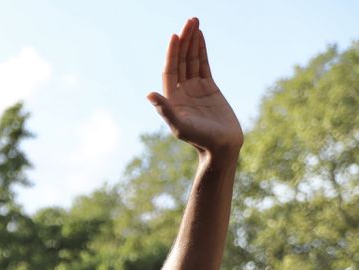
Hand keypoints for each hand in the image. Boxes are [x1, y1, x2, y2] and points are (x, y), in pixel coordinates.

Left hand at [146, 18, 241, 155]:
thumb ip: (165, 110)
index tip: (175, 35)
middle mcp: (181, 91)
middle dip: (184, 40)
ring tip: (194, 22)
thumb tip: (149, 94)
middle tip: (189, 20)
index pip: (170, 70)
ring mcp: (195, 88)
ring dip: (192, 41)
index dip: (172, 53)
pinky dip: (201, 51)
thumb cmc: (200, 140)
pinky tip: (200, 37)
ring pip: (192, 60)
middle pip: (180, 61)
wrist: (222, 147)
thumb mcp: (180, 127)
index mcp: (172, 99)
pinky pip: (203, 65)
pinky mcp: (209, 88)